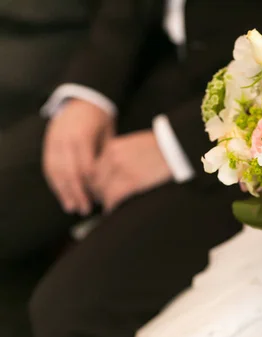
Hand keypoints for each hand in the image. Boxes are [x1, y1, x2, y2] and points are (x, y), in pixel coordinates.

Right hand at [43, 99, 113, 214]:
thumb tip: (111, 181)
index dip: (93, 185)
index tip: (101, 198)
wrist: (82, 99)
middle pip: (70, 173)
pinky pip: (49, 168)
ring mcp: (53, 142)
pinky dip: (55, 184)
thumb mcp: (109, 134)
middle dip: (78, 193)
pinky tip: (63, 196)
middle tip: (86, 209)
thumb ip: (106, 155)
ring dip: (64, 192)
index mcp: (82, 137)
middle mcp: (65, 140)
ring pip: (56, 173)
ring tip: (73, 207)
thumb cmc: (101, 120)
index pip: (86, 167)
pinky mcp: (48, 145)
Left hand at [90, 130, 172, 211]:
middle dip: (99, 193)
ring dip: (106, 201)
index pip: (94, 169)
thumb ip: (122, 156)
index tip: (102, 190)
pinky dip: (111, 207)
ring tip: (112, 207)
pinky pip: (112, 198)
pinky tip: (114, 210)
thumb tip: (115, 173)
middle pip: (95, 181)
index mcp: (113, 146)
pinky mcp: (130, 181)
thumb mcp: (136, 145)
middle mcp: (112, 156)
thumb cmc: (163, 147)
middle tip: (106, 201)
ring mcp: (120, 169)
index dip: (97, 182)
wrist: (177, 147)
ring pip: (101, 192)